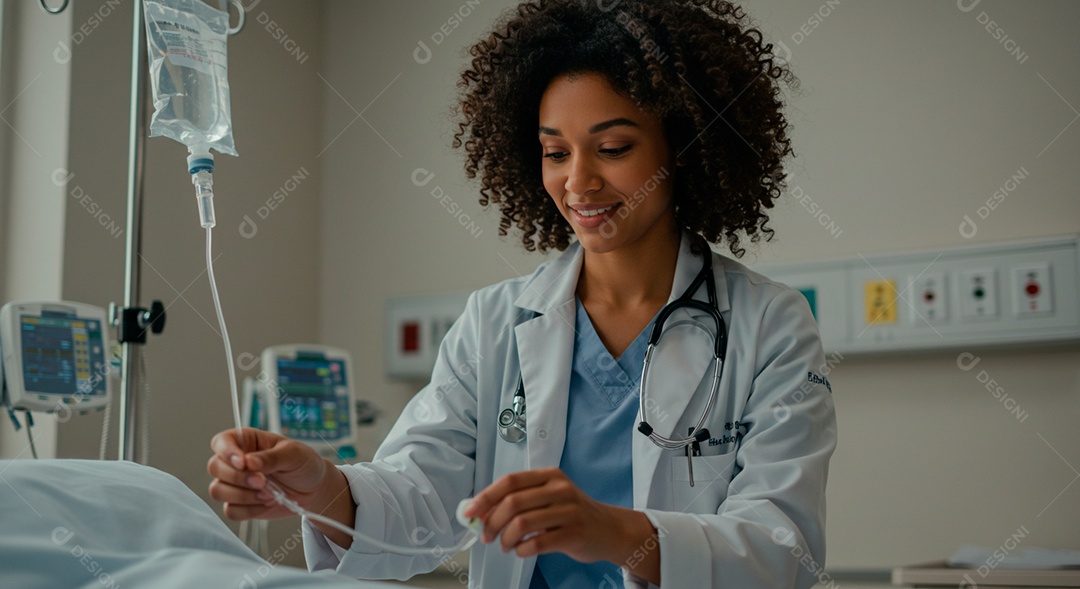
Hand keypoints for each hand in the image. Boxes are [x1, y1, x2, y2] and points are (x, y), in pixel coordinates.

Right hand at [206, 428, 344, 521]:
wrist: (314, 489)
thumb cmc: (304, 464)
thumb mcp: (294, 454)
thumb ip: (271, 457)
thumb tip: (249, 461)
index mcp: (247, 441)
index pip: (222, 441)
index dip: (227, 452)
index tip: (243, 462)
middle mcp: (236, 461)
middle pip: (215, 467)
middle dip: (238, 478)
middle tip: (263, 481)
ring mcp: (235, 484)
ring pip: (217, 490)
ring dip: (243, 495)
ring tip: (269, 493)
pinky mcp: (239, 504)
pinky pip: (230, 511)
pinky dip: (248, 510)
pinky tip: (266, 504)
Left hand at [463, 468, 657, 577]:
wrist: (610, 529)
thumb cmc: (572, 513)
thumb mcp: (549, 498)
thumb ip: (519, 500)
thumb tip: (481, 512)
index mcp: (549, 475)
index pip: (510, 481)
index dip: (486, 497)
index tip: (469, 512)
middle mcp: (560, 489)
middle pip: (513, 503)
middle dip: (492, 522)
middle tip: (486, 536)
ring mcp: (569, 511)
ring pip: (522, 524)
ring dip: (505, 539)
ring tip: (505, 546)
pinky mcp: (574, 534)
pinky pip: (536, 543)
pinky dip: (521, 550)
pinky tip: (521, 551)